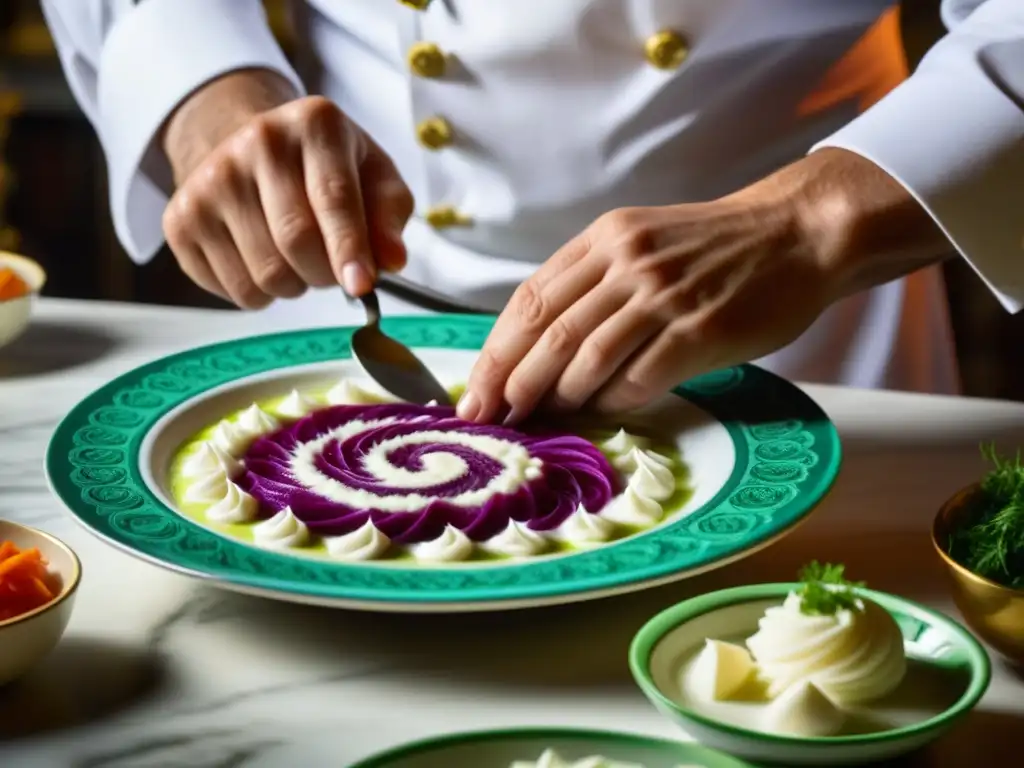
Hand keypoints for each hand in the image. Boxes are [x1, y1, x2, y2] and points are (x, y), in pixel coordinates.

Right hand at [161, 72, 412, 307]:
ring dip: (295, 286)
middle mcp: (256, 142)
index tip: (362, 286)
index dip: (349, 248)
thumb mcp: (375, 177)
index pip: (332, 197)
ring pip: (264, 275)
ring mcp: (210, 179)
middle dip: (326, 273)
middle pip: (295, 240)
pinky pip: (233, 290)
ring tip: (298, 259)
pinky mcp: (181, 219)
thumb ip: (389, 217)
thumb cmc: (330, 170)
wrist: (256, 151)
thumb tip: (391, 262)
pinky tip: (263, 259)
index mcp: (314, 124)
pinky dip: (260, 294)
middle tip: (335, 271)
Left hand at [459, 200, 826, 422]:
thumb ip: (594, 281)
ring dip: (556, 397)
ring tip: (539, 421)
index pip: (530, 299)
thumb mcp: (643, 242)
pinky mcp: (700, 329)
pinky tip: (602, 411)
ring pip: (586, 358)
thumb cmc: (715, 248)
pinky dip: (612, 401)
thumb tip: (539, 346)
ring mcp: (664, 295)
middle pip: (549, 333)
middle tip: (490, 419)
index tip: (475, 390)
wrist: (798, 233)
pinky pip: (639, 377)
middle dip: (510, 384)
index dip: (496, 351)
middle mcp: (628, 262)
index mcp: (607, 239)